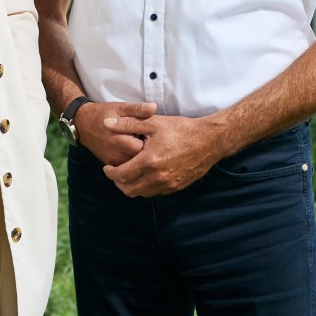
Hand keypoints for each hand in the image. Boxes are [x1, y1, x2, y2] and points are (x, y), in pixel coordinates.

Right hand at [73, 100, 149, 166]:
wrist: (82, 124)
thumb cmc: (103, 113)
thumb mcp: (120, 107)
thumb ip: (137, 109)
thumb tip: (154, 107)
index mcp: (120, 137)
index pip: (144, 146)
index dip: (152, 142)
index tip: (153, 136)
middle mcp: (116, 152)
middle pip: (140, 158)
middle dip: (147, 152)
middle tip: (150, 143)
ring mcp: (113, 160)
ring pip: (134, 165)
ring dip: (140, 158)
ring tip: (142, 148)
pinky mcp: (110, 163)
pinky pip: (126, 167)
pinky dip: (132, 161)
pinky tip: (133, 152)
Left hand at [100, 106, 227, 196]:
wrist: (208, 140)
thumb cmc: (181, 129)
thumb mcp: (153, 122)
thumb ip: (128, 124)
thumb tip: (106, 124)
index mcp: (149, 161)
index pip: (121, 176)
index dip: (110, 173)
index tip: (107, 167)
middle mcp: (158, 177)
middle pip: (129, 190)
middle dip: (119, 183)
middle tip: (116, 172)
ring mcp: (169, 185)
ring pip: (143, 194)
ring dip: (132, 186)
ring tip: (129, 174)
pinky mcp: (177, 187)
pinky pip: (156, 193)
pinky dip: (147, 187)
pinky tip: (146, 175)